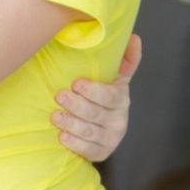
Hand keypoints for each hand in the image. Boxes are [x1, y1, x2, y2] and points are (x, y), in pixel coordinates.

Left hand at [54, 32, 137, 159]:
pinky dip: (75, 143)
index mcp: (121, 98)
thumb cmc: (102, 96)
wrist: (100, 129)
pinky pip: (87, 149)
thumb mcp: (114, 78)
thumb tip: (134, 37)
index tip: (76, 83)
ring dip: (71, 124)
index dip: (94, 90)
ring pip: (89, 131)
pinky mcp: (101, 152)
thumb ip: (124, 61)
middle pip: (96, 113)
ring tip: (55, 116)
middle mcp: (119, 119)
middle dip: (77, 105)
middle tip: (59, 96)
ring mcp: (111, 138)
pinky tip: (62, 137)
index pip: (109, 96)